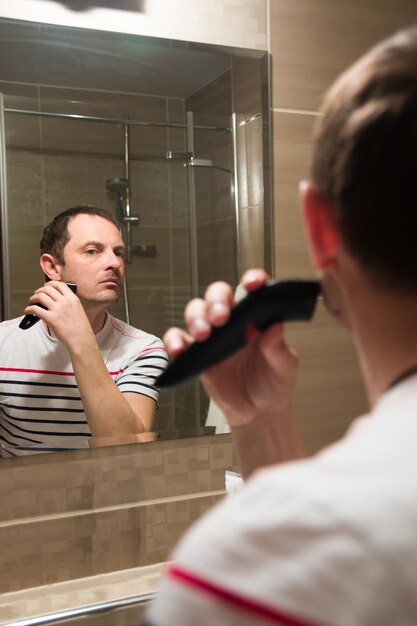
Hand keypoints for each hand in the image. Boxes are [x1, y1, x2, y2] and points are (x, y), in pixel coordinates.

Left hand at [24, 281, 92, 345]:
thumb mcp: (78, 309)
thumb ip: (69, 302)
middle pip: (47, 289)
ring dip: (33, 299)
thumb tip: (55, 300)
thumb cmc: (81, 328)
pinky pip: (35, 309)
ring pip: (40, 296)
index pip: (59, 284)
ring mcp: (58, 309)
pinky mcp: (51, 318)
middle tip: (36, 296)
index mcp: (73, 298)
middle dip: (39, 291)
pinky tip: (28, 312)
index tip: (45, 287)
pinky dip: (28, 309)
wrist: (82, 339)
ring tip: (31, 303)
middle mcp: (65, 301)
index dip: (49, 284)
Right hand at [163, 269, 298, 426]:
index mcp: (256, 317)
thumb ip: (279, 349)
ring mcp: (213, 336)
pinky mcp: (196, 353)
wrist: (257, 411)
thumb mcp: (284, 368)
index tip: (252, 283)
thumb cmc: (273, 383)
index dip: (252, 280)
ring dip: (196, 318)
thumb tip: (276, 327)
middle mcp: (233, 321)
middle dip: (216, 300)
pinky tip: (180, 349)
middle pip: (218, 294)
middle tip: (221, 318)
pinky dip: (174, 340)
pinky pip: (179, 339)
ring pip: (196, 311)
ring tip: (203, 334)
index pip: (253, 290)